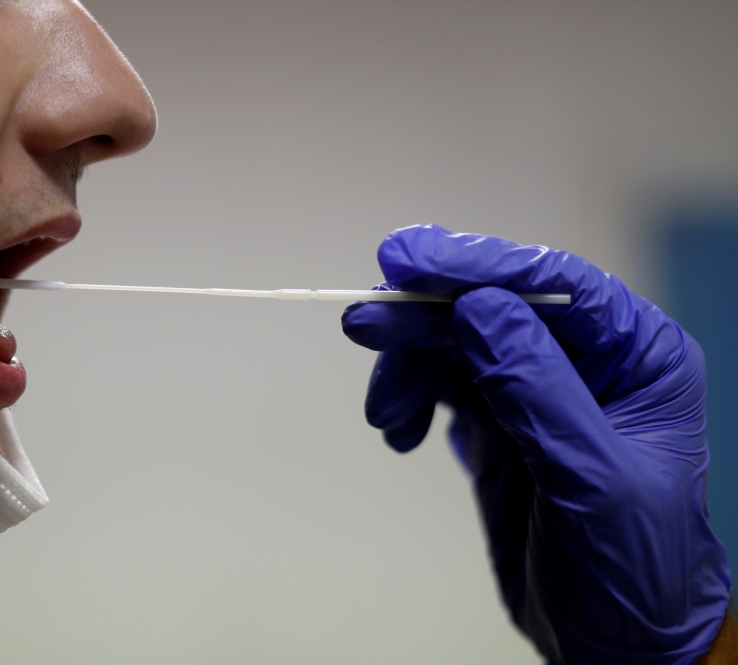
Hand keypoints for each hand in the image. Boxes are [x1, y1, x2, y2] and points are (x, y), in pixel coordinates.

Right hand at [342, 225, 730, 663]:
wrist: (611, 643)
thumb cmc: (630, 565)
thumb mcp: (590, 479)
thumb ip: (537, 390)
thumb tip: (480, 308)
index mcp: (636, 355)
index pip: (554, 283)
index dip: (478, 263)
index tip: (406, 259)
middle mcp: (586, 359)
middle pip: (491, 306)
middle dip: (425, 317)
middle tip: (362, 325)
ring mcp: (536, 388)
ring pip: (455, 343)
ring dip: (409, 368)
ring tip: (384, 417)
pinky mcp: (497, 421)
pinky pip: (442, 385)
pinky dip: (410, 400)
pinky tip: (400, 434)